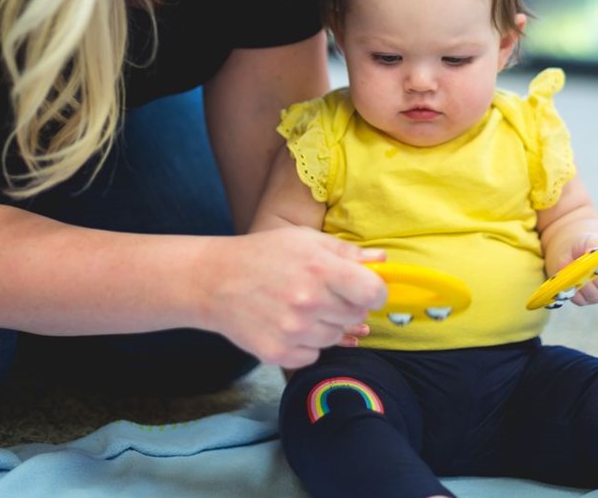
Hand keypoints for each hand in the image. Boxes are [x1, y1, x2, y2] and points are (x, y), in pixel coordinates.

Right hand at [195, 228, 386, 368]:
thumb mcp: (306, 240)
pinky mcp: (278, 353)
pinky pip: (312, 355)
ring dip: (326, 325)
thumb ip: (347, 252)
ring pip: (335, 338)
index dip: (375, 292)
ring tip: (303, 307)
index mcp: (321, 269)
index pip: (373, 293)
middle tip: (325, 295)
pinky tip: (288, 324)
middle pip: (357, 317)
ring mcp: (293, 331)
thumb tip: (382, 261)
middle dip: (348, 306)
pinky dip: (306, 344)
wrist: (215, 281)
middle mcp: (309, 302)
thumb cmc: (264, 254)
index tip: (366, 290)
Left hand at [546, 233, 597, 306]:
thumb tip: (592, 250)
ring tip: (573, 274)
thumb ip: (594, 243)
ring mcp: (597, 295)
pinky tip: (565, 281)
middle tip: (585, 270)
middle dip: (595, 278)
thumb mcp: (591, 239)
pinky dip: (571, 290)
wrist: (574, 251)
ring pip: (591, 294)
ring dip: (582, 284)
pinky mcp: (583, 299)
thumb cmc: (588, 244)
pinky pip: (578, 298)